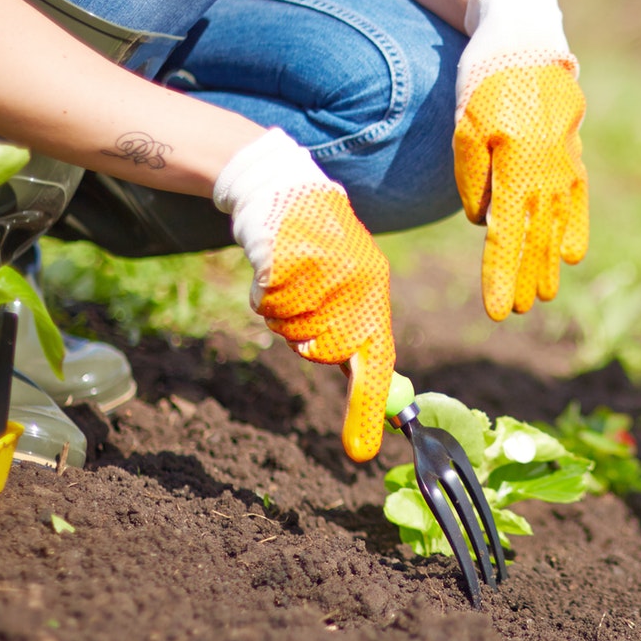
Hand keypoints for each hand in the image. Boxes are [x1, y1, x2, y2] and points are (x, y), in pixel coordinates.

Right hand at [214, 129, 393, 461]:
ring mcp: (323, 267)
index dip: (367, 406)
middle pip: (320, 351)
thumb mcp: (348, 287)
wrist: (282, 187)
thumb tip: (380, 403)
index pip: (377, 360)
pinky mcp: (287, 254)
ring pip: (288, 329)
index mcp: (375, 292)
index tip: (358, 453)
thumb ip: (356, 338)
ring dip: (279, 311)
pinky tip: (270, 265)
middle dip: (303, 337)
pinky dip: (260, 293)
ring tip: (288, 275)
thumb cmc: (316, 248)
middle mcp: (357, 281)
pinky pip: (265, 304)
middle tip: (301, 304)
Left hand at [452, 0, 588, 320]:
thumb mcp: (464, 125)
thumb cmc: (484, 80)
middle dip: (525, 278)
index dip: (501, 276)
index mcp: (515, 165)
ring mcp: (565, 163)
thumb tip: (485, 222)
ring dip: (548, 263)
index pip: (506, 236)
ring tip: (543, 296)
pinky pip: (578, 199)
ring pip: (557, 225)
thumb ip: (473, 178)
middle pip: (534, 238)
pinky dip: (575, 228)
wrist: (526, 38)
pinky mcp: (573, 152)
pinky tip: (571, 254)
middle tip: (516, 312)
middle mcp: (546, 171)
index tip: (497, 312)